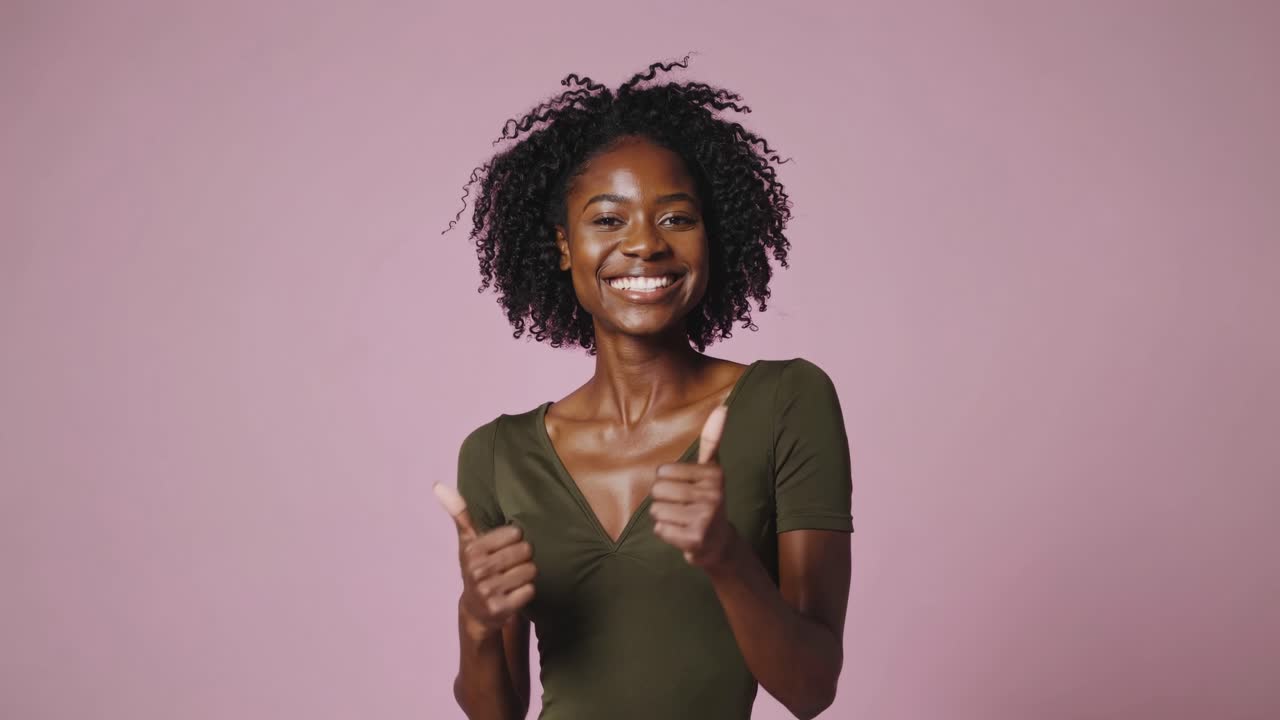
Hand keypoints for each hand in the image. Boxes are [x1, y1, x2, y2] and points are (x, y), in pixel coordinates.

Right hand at [433, 483, 536, 629]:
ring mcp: (488, 591)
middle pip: (525, 551)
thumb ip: (460, 512)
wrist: (477, 610)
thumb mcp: (467, 540)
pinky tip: (513, 594)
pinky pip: (530, 591)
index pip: (515, 533)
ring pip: (530, 571)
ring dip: (526, 575)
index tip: (503, 549)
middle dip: (523, 558)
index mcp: (471, 550)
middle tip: (510, 566)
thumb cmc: (477, 567)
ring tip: (512, 579)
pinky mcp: (500, 609)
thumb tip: (438, 485)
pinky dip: (526, 592)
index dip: (515, 540)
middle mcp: (477, 570)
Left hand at [649, 404, 737, 569]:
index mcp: (714, 473)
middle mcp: (713, 494)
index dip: (667, 481)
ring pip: (656, 510)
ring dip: (663, 517)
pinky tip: (682, 534)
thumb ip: (712, 439)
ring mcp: (705, 517)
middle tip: (683, 507)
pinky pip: (660, 529)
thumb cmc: (707, 500)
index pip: (663, 471)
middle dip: (664, 500)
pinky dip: (666, 533)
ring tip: (682, 519)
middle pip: (657, 490)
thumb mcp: (711, 470)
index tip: (687, 489)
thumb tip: (722, 406)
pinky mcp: (695, 538)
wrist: (719, 543)